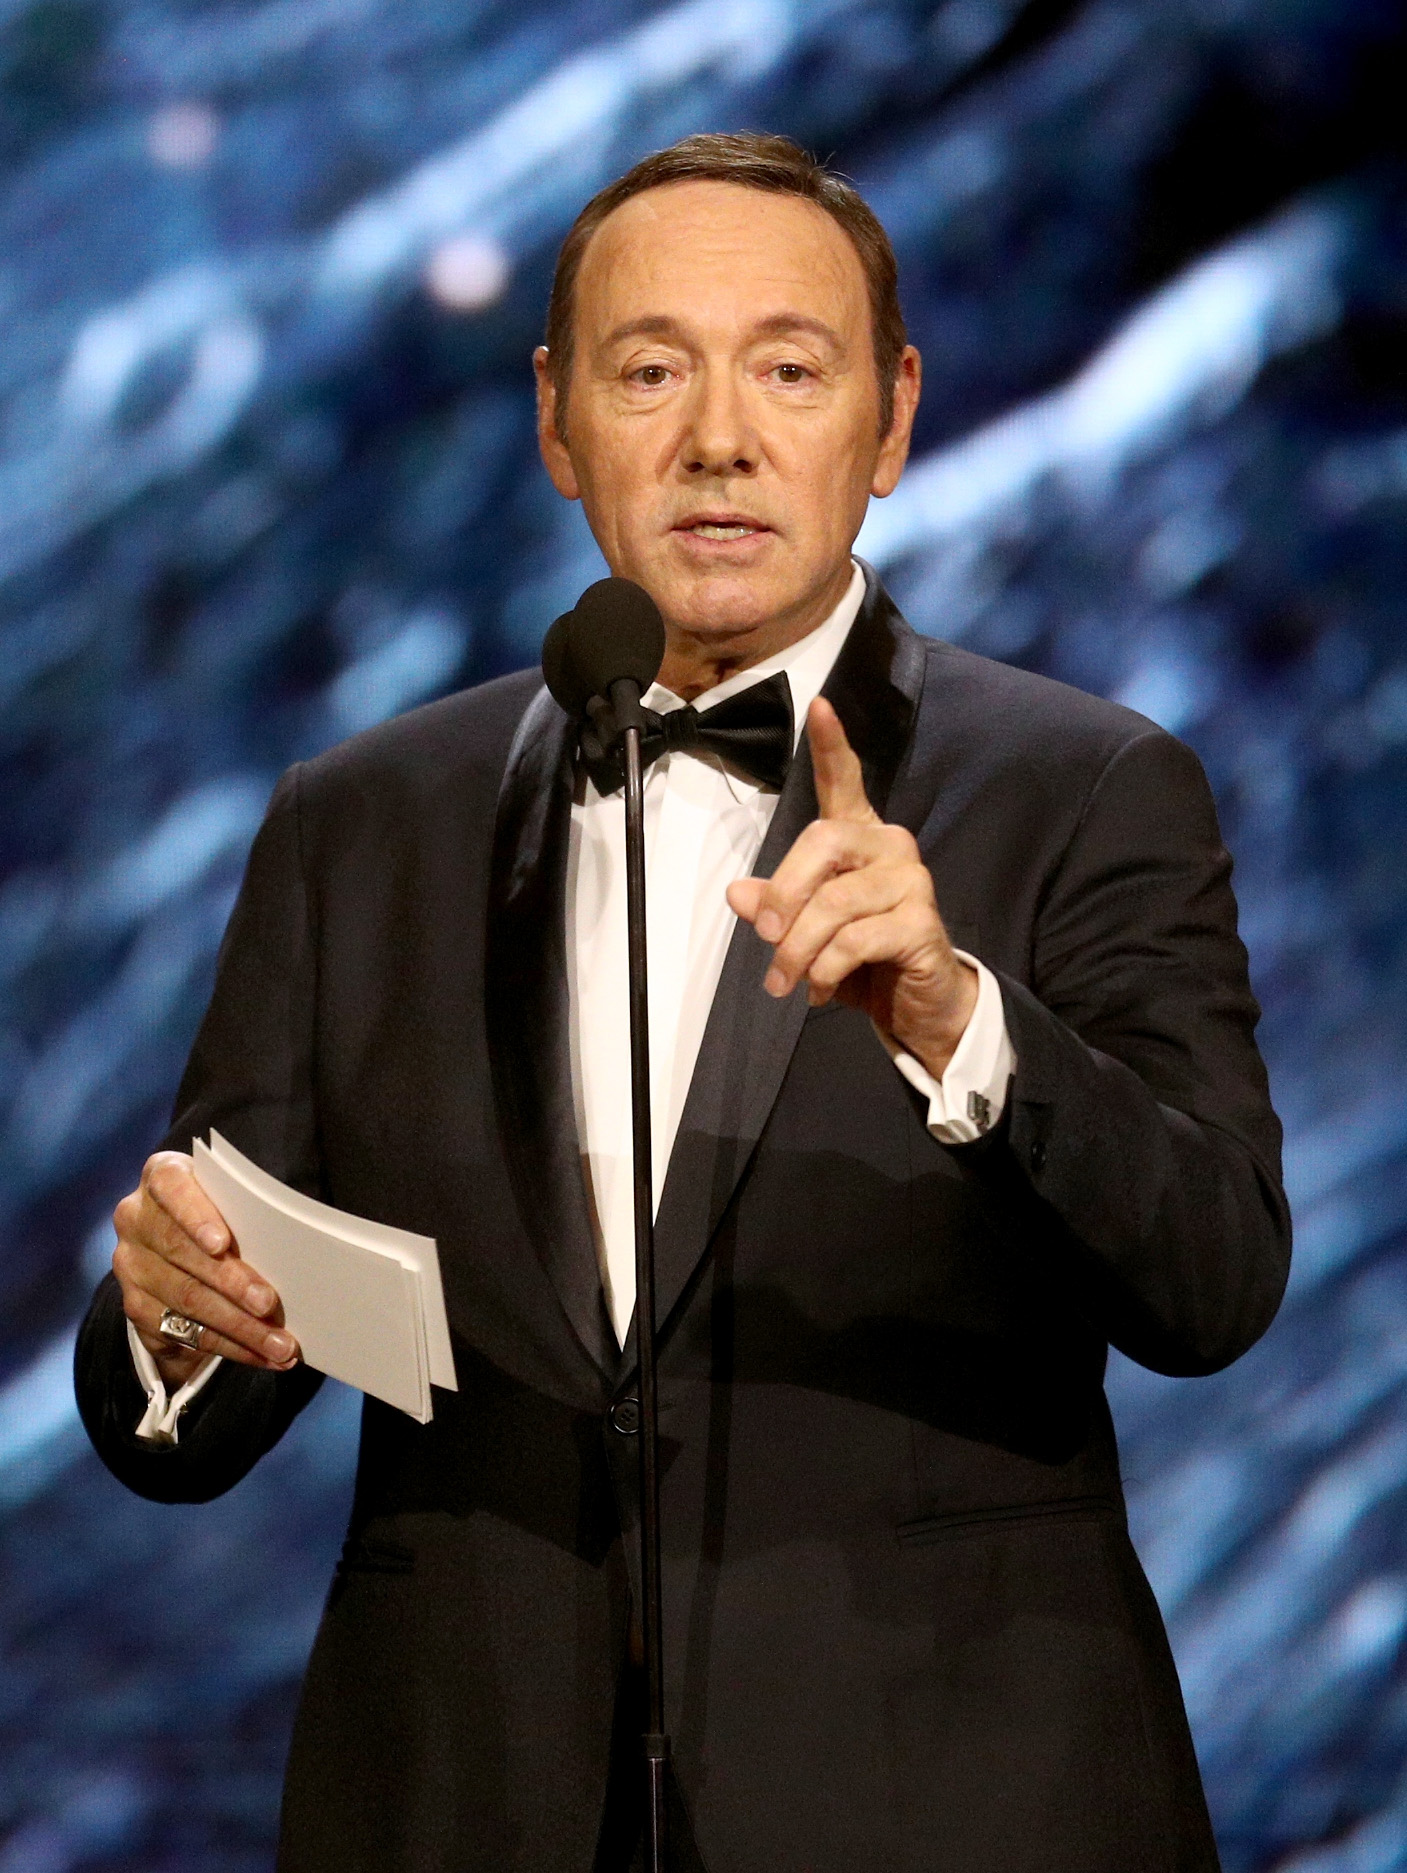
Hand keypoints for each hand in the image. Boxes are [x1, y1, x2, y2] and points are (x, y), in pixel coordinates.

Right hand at [111, 1151, 298, 1389]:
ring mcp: (131, 1265)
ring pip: (187, 1299)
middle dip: (232, 1283)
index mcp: (161, 1176)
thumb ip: (246, 1211)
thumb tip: (295, 1246)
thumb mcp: (230, 1200)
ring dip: (239, 1327)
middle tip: (270, 1305)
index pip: (171, 1187)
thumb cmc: (221, 1212)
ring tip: (281, 1345)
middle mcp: (136, 1219)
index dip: (196, 1216)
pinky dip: (230, 1347)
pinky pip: (184, 1332)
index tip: (222, 1244)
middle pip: (183, 1253)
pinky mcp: (136, 1307)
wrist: (178, 1248)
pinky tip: (262, 1356)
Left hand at [726, 697, 977, 1079]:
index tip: (820, 707)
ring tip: (786, 981)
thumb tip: (738, 893)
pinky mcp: (921, 923)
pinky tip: (820, 989)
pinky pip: (855, 940)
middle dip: (784, 893)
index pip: (844, 782)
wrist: (916, 1006)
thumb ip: (775, 907)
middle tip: (765, 938)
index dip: (832, 746)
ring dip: (797, 949)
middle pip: (822, 842)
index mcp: (859, 838)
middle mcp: (889, 846)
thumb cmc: (861, 960)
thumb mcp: (805, 933)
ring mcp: (910, 882)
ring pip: (834, 903)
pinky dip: (825, 969)